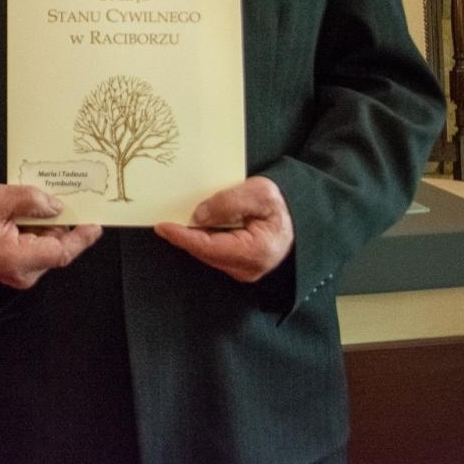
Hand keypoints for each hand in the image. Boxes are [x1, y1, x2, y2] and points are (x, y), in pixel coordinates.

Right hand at [0, 184, 102, 289]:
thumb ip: (29, 200)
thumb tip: (56, 206)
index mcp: (18, 258)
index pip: (61, 251)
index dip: (81, 238)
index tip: (95, 225)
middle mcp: (24, 273)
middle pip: (58, 247)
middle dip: (62, 224)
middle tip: (64, 200)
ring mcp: (22, 275)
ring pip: (49, 247)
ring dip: (48, 227)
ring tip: (38, 205)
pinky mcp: (19, 270)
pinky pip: (39, 249)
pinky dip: (40, 232)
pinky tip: (30, 216)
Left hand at [153, 176, 293, 282]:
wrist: (300, 220)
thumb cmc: (282, 206)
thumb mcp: (259, 192)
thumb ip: (229, 202)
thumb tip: (199, 215)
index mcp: (255, 252)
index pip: (208, 247)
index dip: (183, 237)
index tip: (163, 226)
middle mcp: (247, 268)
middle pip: (204, 252)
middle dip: (183, 236)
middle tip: (164, 219)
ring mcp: (243, 270)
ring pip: (207, 254)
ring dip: (191, 238)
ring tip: (176, 220)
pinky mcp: (239, 266)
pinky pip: (214, 253)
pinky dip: (202, 240)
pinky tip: (194, 225)